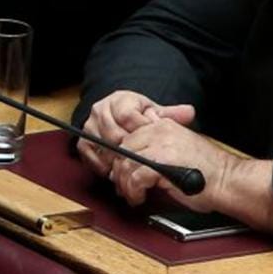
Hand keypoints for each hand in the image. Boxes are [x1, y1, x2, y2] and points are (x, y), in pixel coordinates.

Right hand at [78, 90, 195, 177]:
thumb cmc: (138, 117)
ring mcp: (89, 126)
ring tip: (133, 170)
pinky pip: (91, 157)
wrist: (119, 119)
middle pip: (114, 135)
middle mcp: (100, 111)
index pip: (127, 117)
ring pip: (103, 148)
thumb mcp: (155, 113)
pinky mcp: (83, 141)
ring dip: (118, 161)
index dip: (140, 132)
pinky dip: (104, 166)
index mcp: (118, 100)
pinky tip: (117, 172)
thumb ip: (171, 114)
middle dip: (131, 151)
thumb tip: (189, 112)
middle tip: (145, 163)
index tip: (152, 143)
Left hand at [108, 117, 237, 209]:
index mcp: (163, 126)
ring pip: (126, 165)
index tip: (123, 173)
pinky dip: (134, 191)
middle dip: (120, 172)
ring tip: (132, 195)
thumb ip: (156, 150)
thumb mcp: (178, 150)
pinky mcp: (162, 164)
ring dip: (125, 185)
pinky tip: (140, 198)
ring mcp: (160, 146)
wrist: (228, 180)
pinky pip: (135, 178)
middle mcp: (160, 132)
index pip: (128, 138)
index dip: (122, 158)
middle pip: (123, 150)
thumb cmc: (207, 172)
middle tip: (124, 187)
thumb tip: (128, 163)